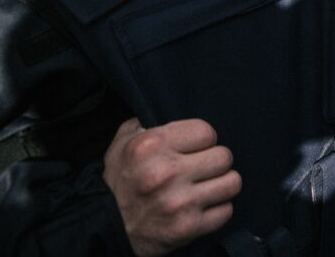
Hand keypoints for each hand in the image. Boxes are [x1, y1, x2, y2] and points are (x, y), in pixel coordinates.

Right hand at [102, 118, 240, 256]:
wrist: (103, 228)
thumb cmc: (118, 181)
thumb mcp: (123, 142)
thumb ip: (150, 122)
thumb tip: (174, 107)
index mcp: (151, 146)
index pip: (207, 131)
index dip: (203, 140)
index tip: (195, 148)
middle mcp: (166, 173)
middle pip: (224, 156)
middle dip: (214, 162)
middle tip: (201, 168)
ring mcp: (179, 203)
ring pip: (232, 182)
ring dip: (221, 184)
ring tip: (206, 186)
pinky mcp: (187, 228)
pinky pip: (226, 211)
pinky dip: (217, 209)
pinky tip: (202, 206)